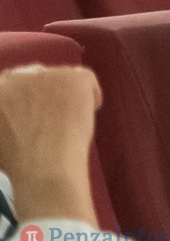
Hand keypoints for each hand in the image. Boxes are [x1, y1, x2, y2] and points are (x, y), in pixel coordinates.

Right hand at [0, 65, 101, 215]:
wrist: (43, 166)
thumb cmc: (17, 161)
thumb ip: (5, 117)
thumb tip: (16, 117)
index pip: (11, 83)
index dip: (25, 97)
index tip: (33, 110)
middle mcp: (16, 76)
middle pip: (33, 76)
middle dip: (43, 92)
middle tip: (52, 114)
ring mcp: (46, 74)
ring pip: (60, 77)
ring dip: (64, 95)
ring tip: (67, 120)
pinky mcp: (72, 76)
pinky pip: (86, 79)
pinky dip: (90, 94)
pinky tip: (88, 112)